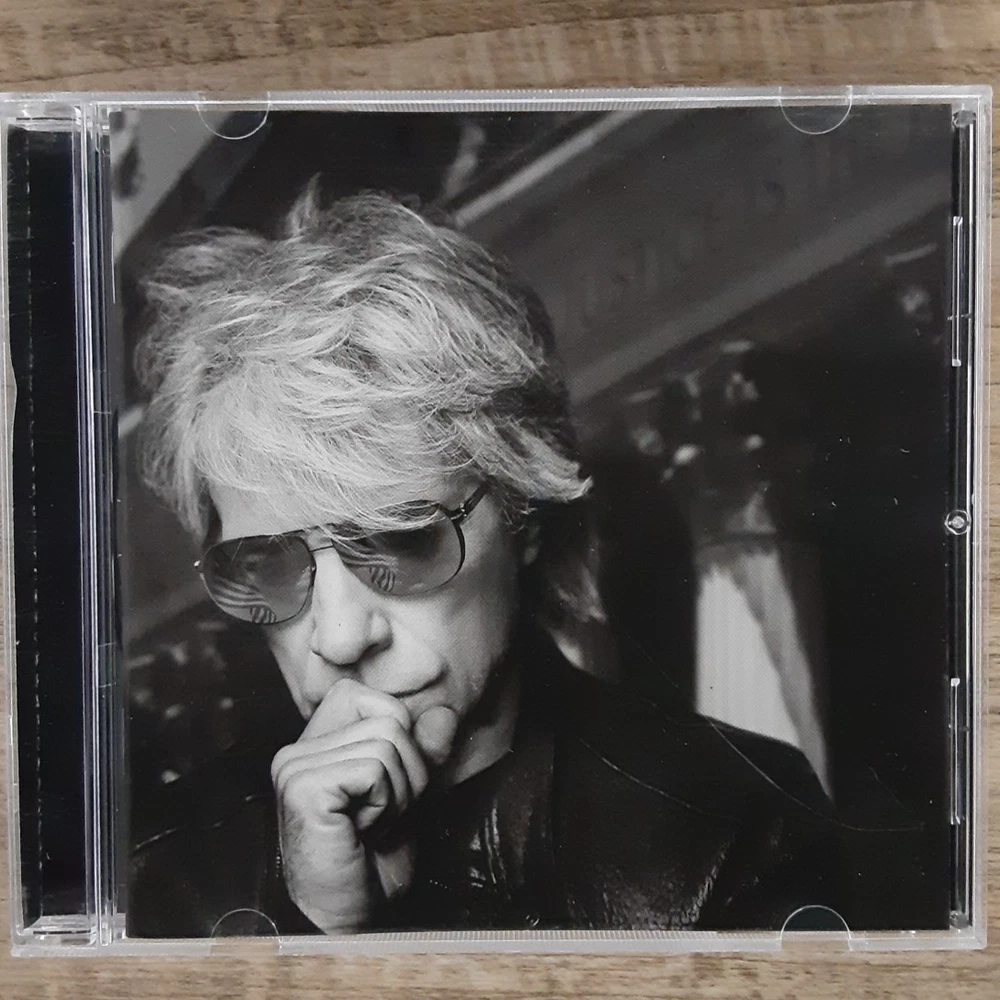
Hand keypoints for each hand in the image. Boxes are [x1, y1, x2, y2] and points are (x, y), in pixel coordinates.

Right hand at [270, 678, 456, 932]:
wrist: (354, 916)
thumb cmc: (375, 861)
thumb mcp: (408, 792)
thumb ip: (423, 748)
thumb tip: (443, 712)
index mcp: (315, 744)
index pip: (365, 695)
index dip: (396, 730)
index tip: (385, 784)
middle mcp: (296, 749)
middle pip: (388, 719)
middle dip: (407, 770)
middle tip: (381, 814)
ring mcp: (294, 767)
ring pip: (387, 743)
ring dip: (397, 792)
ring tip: (372, 825)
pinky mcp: (303, 788)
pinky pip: (374, 770)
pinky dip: (385, 803)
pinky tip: (363, 831)